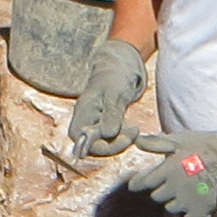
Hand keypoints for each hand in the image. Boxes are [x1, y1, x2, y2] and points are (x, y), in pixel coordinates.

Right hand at [63, 36, 147, 158]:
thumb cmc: (113, 77)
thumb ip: (111, 113)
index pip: (87, 143)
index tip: (130, 135)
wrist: (116, 68)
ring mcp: (92, 127)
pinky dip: (121, 138)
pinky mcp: (101, 128)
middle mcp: (83, 124)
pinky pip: (109, 141)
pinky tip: (131, 129)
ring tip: (134, 129)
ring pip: (104, 146)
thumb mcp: (114, 93)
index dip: (107, 146)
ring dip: (120, 141)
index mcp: (81, 115)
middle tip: (135, 131)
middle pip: (95, 148)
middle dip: (117, 144)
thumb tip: (108, 134)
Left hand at [138, 128, 216, 216]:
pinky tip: (198, 199)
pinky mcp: (201, 212)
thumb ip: (157, 143)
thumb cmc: (207, 145)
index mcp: (167, 170)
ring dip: (176, 202)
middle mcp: (174, 188)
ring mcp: (187, 202)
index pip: (143, 183)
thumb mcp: (181, 139)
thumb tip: (137, 142)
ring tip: (189, 190)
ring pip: (171, 208)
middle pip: (157, 197)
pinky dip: (191, 211)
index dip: (146, 181)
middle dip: (163, 190)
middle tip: (176, 182)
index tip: (153, 179)